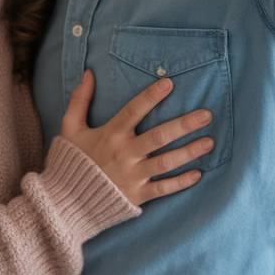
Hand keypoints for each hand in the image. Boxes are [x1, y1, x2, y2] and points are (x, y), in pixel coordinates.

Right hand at [61, 70, 213, 205]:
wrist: (65, 202)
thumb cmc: (72, 161)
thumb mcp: (70, 128)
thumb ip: (80, 100)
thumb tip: (88, 73)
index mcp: (111, 134)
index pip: (134, 110)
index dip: (151, 96)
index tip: (169, 82)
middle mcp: (125, 154)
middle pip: (159, 136)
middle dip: (184, 125)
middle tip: (206, 115)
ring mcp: (133, 176)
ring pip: (166, 162)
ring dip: (190, 152)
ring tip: (210, 141)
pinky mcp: (137, 195)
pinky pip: (163, 188)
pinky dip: (181, 182)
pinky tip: (198, 173)